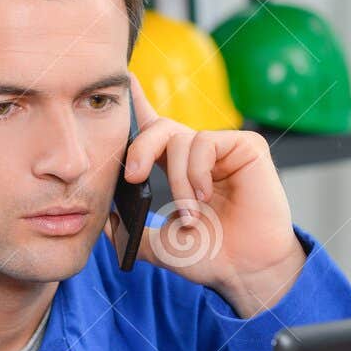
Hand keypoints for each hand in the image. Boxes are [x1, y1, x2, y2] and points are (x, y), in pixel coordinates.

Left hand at [105, 74, 307, 316]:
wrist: (245, 271)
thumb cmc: (210, 257)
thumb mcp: (159, 246)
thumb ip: (130, 233)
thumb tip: (104, 221)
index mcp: (178, 169)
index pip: (153, 129)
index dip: (138, 103)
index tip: (123, 80)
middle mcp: (198, 154)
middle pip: (158, 127)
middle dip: (140, 148)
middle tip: (134, 177)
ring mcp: (222, 149)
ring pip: (180, 139)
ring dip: (177, 181)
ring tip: (191, 214)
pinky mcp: (246, 146)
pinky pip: (206, 142)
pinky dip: (198, 171)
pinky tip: (207, 195)